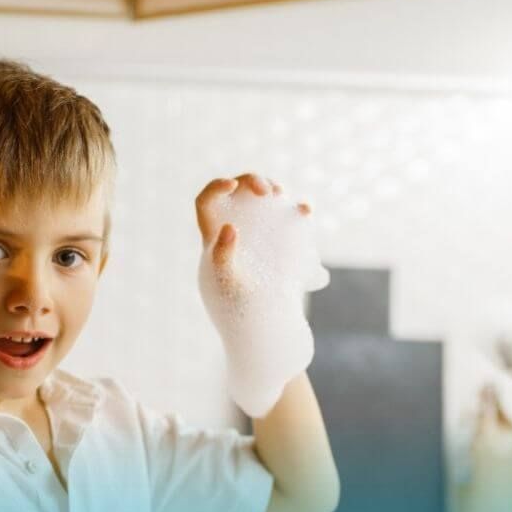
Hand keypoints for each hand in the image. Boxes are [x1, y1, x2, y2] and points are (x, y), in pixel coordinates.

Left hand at [195, 173, 312, 299]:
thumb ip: (222, 257)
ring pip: (265, 201)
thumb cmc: (238, 311)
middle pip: (239, 193)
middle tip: (268, 191)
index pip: (207, 203)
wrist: (264, 329)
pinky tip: (304, 210)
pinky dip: (299, 210)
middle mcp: (237, 231)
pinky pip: (292, 219)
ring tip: (281, 195)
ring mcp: (261, 236)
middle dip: (252, 182)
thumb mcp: (226, 286)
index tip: (231, 185)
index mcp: (213, 239)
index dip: (216, 188)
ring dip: (275, 190)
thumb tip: (229, 227)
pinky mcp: (285, 245)